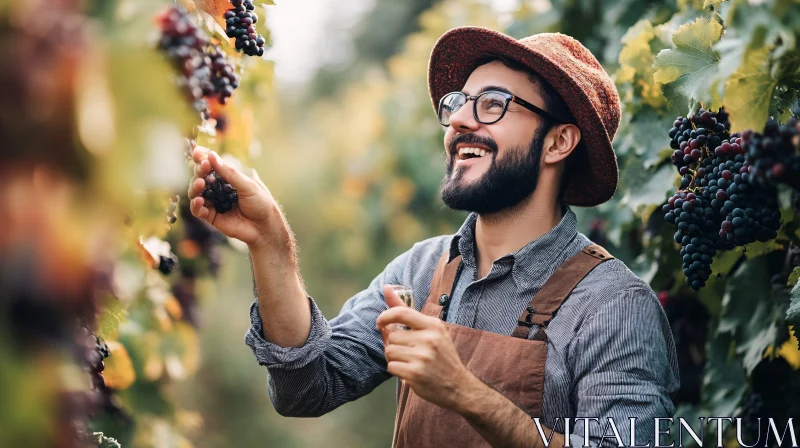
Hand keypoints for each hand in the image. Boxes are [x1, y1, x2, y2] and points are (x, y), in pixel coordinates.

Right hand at [187, 148, 290, 251]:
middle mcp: (218, 189)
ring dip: (194, 187)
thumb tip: (212, 155)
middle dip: (199, 171)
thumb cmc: (261, 203)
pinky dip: (195, 205)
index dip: (202, 159)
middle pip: (201, 177)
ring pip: (196, 192)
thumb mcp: (247, 185)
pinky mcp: (211, 216)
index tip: (197, 153)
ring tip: (200, 184)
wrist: (265, 226)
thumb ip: (229, 173)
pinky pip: (198, 210)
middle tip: (203, 168)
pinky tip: (199, 201)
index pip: (211, 166)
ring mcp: (213, 202)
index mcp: (227, 178)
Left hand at [377, 285, 473, 410]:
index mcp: (433, 325)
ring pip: (389, 351)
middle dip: (394, 344)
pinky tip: (410, 373)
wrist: (458, 387)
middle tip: (408, 352)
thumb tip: (386, 287)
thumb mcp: (431, 330)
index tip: (380, 323)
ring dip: (394, 358)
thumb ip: (406, 311)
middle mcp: (429, 339)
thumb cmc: (441, 356)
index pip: (402, 313)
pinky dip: (396, 370)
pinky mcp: (415, 373)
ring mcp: (422, 357)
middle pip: (392, 336)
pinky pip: (391, 366)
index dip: (385, 316)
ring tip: (410, 362)